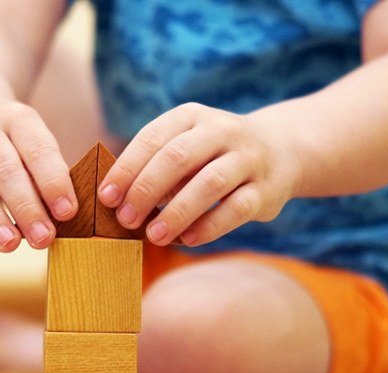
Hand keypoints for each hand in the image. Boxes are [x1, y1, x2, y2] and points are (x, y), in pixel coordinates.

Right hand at [0, 97, 76, 251]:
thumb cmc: (10, 138)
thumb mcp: (31, 141)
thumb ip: (45, 173)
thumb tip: (64, 218)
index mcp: (18, 119)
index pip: (38, 149)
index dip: (54, 181)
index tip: (67, 212)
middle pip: (5, 169)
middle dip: (26, 206)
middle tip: (43, 238)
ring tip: (10, 245)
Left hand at [97, 103, 301, 246]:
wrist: (281, 150)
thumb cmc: (213, 156)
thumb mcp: (185, 148)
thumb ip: (155, 169)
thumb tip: (116, 202)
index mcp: (191, 117)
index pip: (152, 139)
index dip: (126, 169)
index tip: (106, 197)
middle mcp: (221, 131)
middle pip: (177, 158)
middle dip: (146, 190)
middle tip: (125, 220)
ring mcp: (247, 159)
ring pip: (208, 183)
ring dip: (176, 212)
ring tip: (153, 236)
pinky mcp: (266, 189)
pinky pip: (236, 209)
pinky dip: (209, 226)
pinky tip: (187, 239)